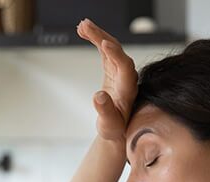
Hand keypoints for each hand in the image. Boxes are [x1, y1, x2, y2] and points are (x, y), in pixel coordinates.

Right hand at [76, 18, 137, 146]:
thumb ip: (105, 111)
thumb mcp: (109, 124)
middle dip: (102, 37)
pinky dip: (95, 40)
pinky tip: (83, 32)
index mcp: (128, 89)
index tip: (104, 44)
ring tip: (81, 25)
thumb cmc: (114, 129)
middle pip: (117, 52)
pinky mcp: (112, 69)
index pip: (125, 67)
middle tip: (86, 26)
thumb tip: (98, 96)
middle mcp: (126, 77)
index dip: (116, 54)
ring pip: (110, 48)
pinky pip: (104, 51)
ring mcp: (119, 71)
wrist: (117, 129)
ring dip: (97, 35)